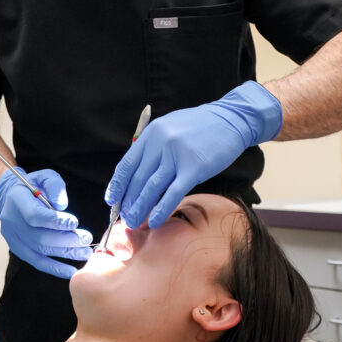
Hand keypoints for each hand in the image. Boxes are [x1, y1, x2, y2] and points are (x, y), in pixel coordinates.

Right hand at [0, 167, 92, 278]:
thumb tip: (62, 205)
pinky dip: (55, 268)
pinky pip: (37, 262)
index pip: (34, 216)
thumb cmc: (34, 186)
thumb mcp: (45, 177)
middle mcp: (12, 221)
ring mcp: (14, 237)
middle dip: (66, 239)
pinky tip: (71, 271)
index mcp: (17, 200)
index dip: (55, 221)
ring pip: (40, 250)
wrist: (12, 197)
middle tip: (86, 239)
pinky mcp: (19, 249)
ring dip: (65, 253)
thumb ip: (55, 186)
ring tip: (85, 252)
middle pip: (39, 236)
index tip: (74, 222)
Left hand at [105, 82, 281, 228]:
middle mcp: (160, 143)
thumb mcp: (169, 128)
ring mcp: (176, 155)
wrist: (230, 119)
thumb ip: (153, 148)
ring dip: (140, 208)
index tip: (111, 200)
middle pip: (137, 179)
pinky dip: (161, 210)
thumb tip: (136, 176)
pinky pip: (173, 193)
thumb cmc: (199, 127)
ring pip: (151, 188)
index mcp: (151, 134)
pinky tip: (154, 221)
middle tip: (124, 218)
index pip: (127, 164)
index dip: (117, 185)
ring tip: (134, 223)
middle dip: (128, 201)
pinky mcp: (194, 168)